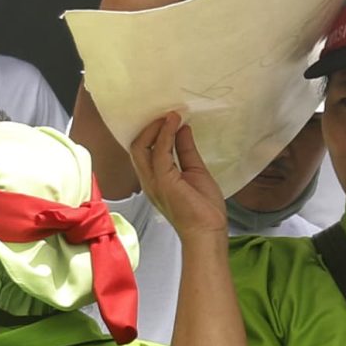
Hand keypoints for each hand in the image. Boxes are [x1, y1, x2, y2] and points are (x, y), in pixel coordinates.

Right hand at [127, 113, 228, 237]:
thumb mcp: (195, 170)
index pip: (143, 151)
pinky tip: (175, 123)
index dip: (152, 133)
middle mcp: (149, 179)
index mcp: (155, 179)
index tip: (169, 119)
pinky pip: (159, 151)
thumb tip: (182, 129)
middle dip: (150, 127)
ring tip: (171, 116)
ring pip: (141, 147)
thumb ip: (186, 150)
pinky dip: (165, 134)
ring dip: (156, 128)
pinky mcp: (163, 180)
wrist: (208, 230)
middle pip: (137, 146)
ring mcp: (153, 180)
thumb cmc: (203, 208)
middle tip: (167, 115)